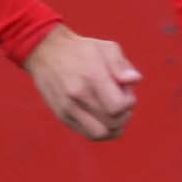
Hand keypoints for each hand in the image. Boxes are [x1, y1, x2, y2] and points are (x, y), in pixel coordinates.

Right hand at [22, 26, 141, 140]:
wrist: (46, 52)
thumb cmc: (81, 49)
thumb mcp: (106, 47)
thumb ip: (122, 65)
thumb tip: (135, 80)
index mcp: (92, 76)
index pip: (118, 106)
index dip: (129, 103)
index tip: (126, 92)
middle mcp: (78, 95)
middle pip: (112, 122)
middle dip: (124, 114)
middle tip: (121, 101)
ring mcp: (68, 108)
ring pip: (99, 134)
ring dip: (114, 127)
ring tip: (114, 113)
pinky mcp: (62, 115)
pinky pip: (87, 133)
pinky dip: (101, 130)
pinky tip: (103, 116)